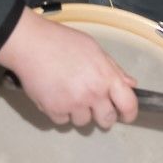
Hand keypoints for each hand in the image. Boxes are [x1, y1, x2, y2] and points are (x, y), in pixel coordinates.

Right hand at [0, 8, 136, 127]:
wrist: (32, 44)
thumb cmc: (63, 41)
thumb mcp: (94, 49)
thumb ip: (113, 68)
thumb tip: (130, 84)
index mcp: (106, 76)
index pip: (128, 104)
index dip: (129, 113)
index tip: (125, 114)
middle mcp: (93, 94)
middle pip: (107, 120)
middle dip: (102, 114)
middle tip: (94, 104)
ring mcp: (73, 104)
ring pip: (83, 122)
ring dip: (78, 112)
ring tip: (68, 93)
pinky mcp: (54, 111)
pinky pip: (63, 121)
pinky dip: (60, 111)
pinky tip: (55, 95)